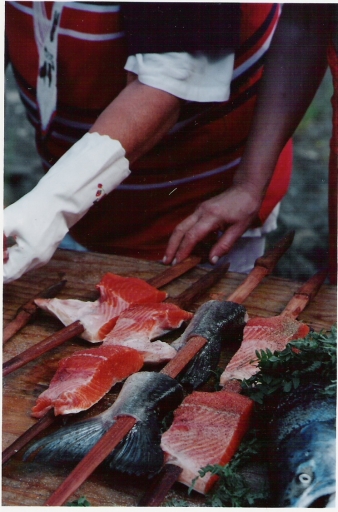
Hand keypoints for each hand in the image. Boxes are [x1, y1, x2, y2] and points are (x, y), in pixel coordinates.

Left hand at [3, 133, 129, 282]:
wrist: (60, 200)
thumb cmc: (35, 208)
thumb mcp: (7, 221)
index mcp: (30, 256)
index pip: (6, 276)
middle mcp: (38, 261)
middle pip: (12, 270)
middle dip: (2, 260)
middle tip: (1, 241)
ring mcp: (44, 256)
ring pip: (19, 264)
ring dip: (7, 256)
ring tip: (4, 238)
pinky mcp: (45, 250)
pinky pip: (27, 257)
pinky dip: (16, 251)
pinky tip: (10, 237)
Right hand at [163, 184, 262, 264]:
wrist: (246, 188)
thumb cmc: (246, 207)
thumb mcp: (240, 229)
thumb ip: (225, 245)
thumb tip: (212, 261)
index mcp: (212, 216)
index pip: (193, 235)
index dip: (184, 250)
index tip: (178, 263)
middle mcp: (201, 211)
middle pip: (180, 230)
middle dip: (171, 247)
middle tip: (166, 262)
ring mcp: (199, 210)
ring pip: (180, 226)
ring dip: (174, 242)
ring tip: (170, 257)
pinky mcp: (200, 210)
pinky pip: (187, 224)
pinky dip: (181, 236)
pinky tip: (181, 247)